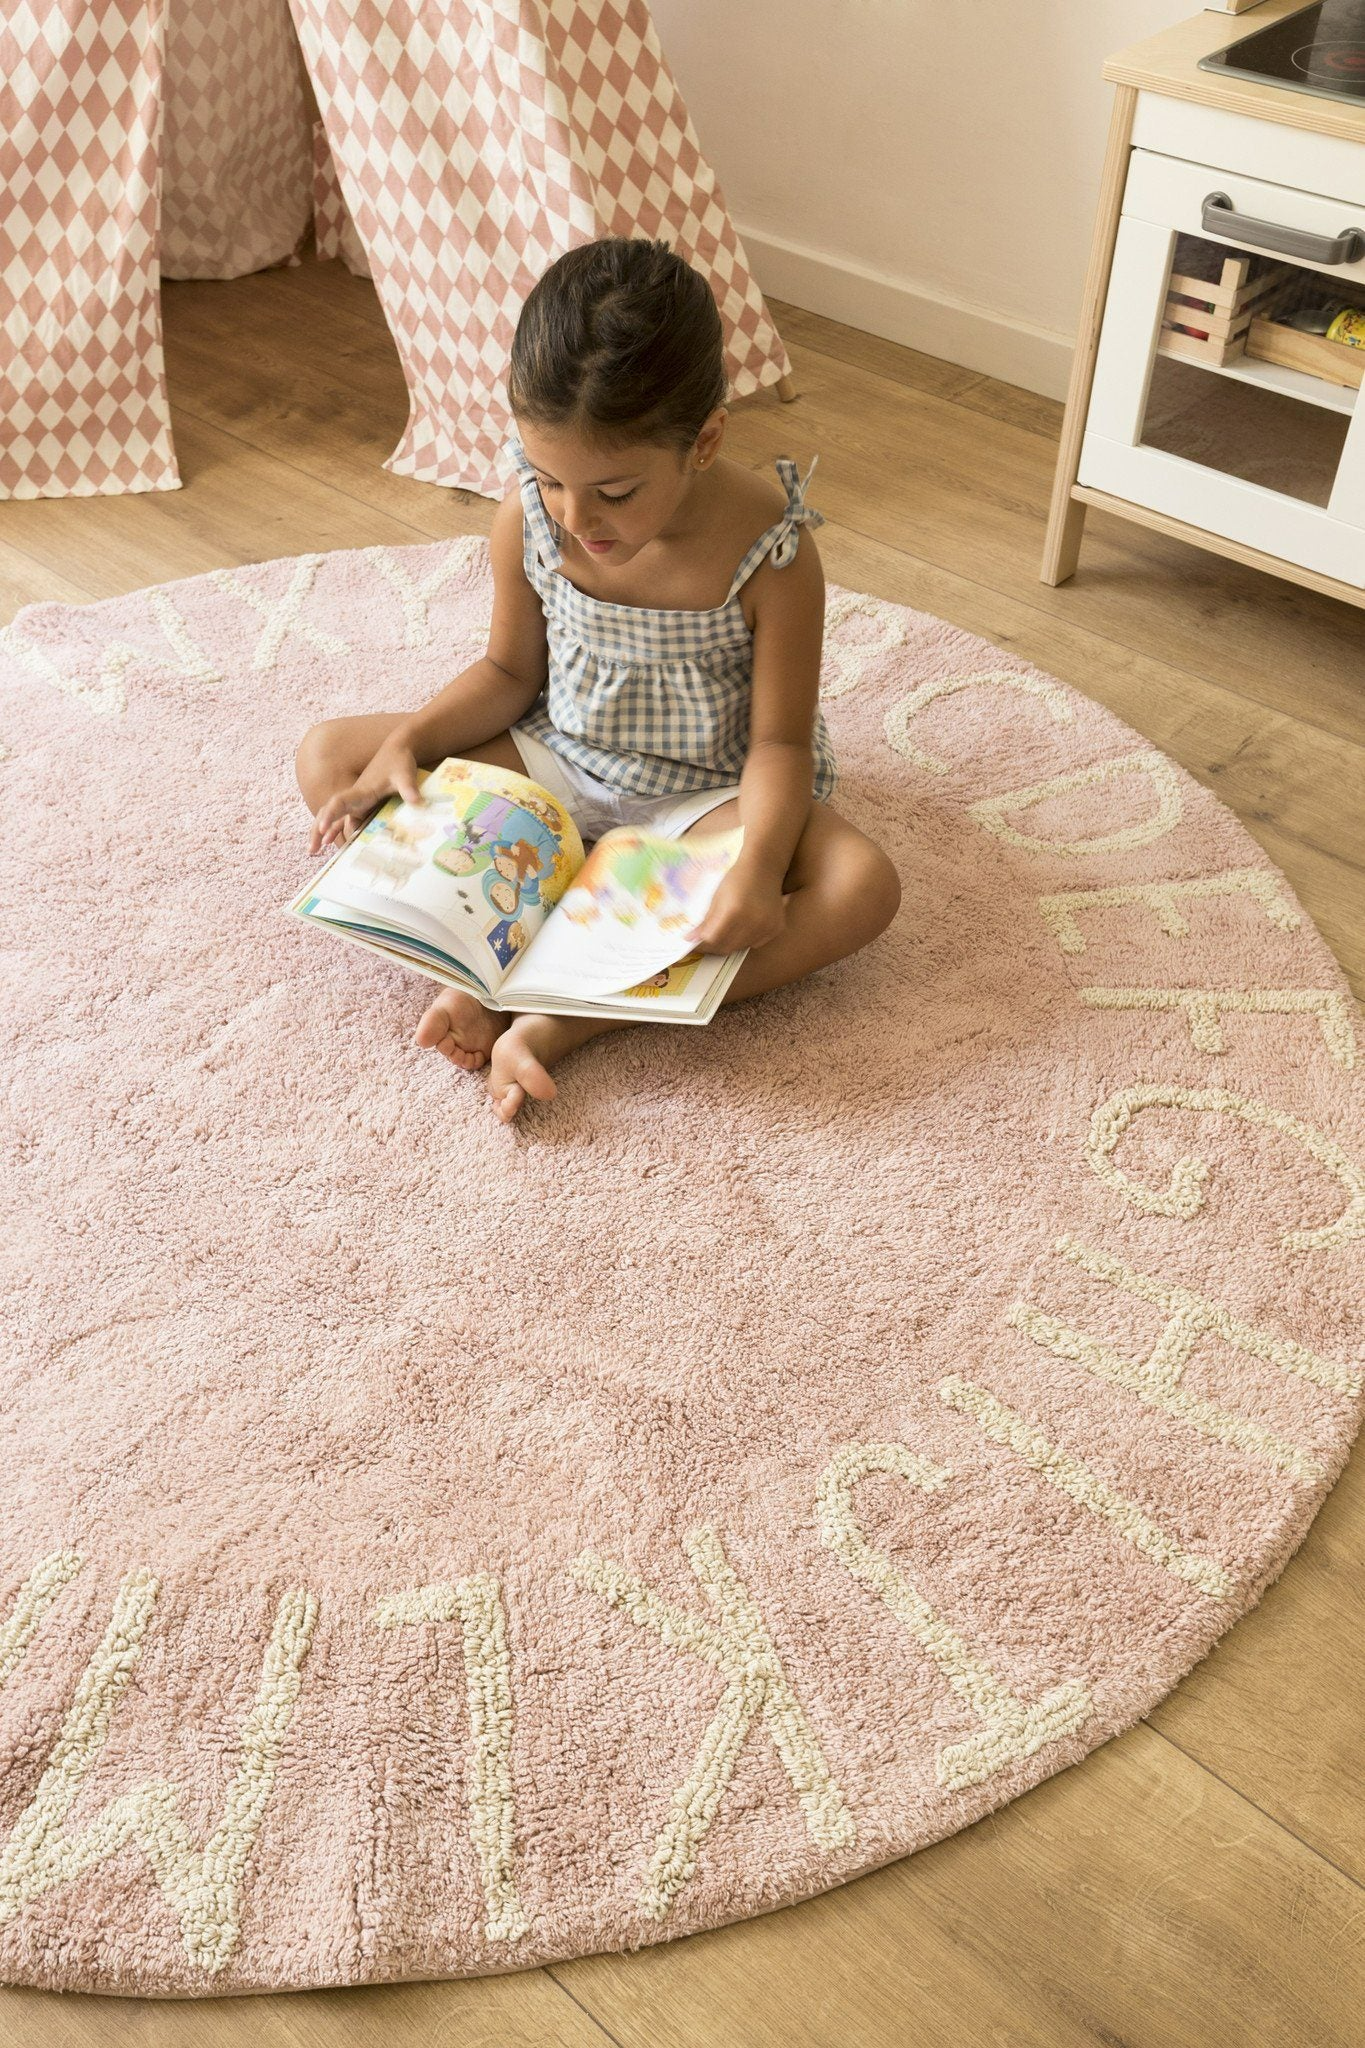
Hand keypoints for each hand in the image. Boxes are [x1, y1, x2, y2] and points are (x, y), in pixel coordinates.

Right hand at [308, 737, 424, 855]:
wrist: (397, 750)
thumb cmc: (399, 761)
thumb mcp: (405, 775)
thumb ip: (408, 788)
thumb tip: (417, 802)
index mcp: (361, 791)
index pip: (339, 803)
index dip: (330, 815)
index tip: (322, 828)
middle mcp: (354, 798)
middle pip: (329, 813)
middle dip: (318, 830)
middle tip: (311, 850)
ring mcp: (357, 802)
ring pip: (336, 819)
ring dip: (324, 833)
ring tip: (313, 851)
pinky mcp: (363, 805)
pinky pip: (347, 821)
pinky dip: (338, 831)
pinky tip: (333, 843)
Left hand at [687, 868, 787, 954]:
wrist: (764, 868)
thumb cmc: (737, 879)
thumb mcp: (717, 898)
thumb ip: (706, 922)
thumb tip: (691, 939)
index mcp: (734, 911)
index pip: (713, 939)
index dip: (701, 944)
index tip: (692, 943)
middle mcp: (752, 922)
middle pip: (727, 947)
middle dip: (713, 948)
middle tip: (705, 943)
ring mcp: (766, 927)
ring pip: (741, 948)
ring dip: (729, 944)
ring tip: (723, 934)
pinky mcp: (776, 929)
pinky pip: (755, 943)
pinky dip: (745, 941)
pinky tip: (742, 928)